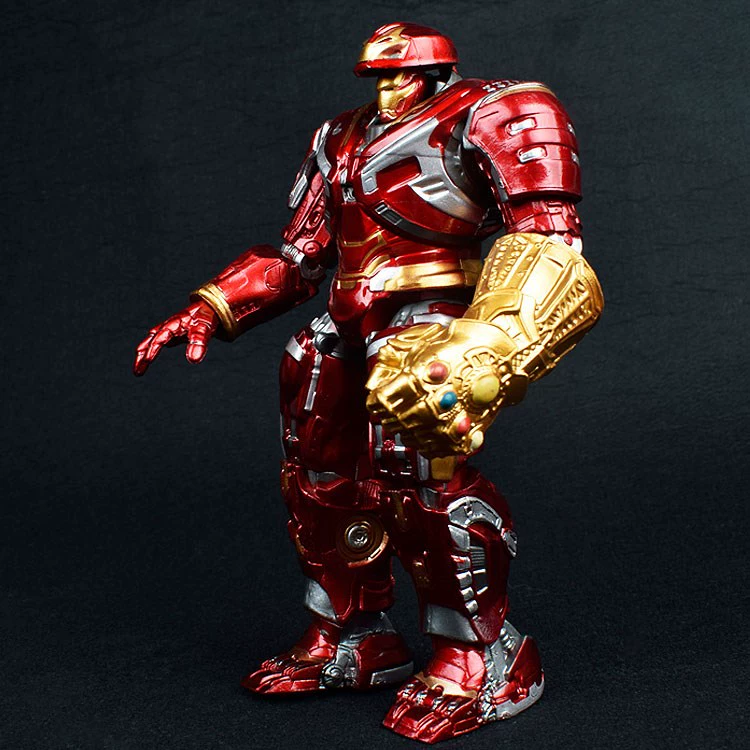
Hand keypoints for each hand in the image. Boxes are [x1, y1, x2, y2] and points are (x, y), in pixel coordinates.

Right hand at [133, 300, 217, 375]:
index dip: (153, 349)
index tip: (147, 361)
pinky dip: (151, 349)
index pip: (160, 338)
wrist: (208, 307)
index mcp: (174, 324)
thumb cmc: (205, 317)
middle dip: (142, 355)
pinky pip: (157, 341)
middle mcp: (167, 326)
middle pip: (149, 341)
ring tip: (139, 370)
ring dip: (143, 354)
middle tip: (137, 371)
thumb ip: (199, 343)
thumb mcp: (204, 329)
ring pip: (150, 341)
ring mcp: (168, 329)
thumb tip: (193, 360)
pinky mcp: (171, 333)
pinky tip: (149, 359)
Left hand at [365, 319, 527, 456]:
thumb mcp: (423, 345)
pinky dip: (430, 445)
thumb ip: (398, 364)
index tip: (377, 400)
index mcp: (421, 375)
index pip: (384, 399)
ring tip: (407, 425)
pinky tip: (425, 439)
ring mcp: (454, 416)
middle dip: (391, 417)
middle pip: (399, 419)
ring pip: (418, 436)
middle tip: (390, 414)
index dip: (377, 402)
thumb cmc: (463, 343)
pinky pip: (443, 446)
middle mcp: (436, 398)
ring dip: (407, 432)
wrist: (499, 351)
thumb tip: (380, 379)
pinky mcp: (470, 429)